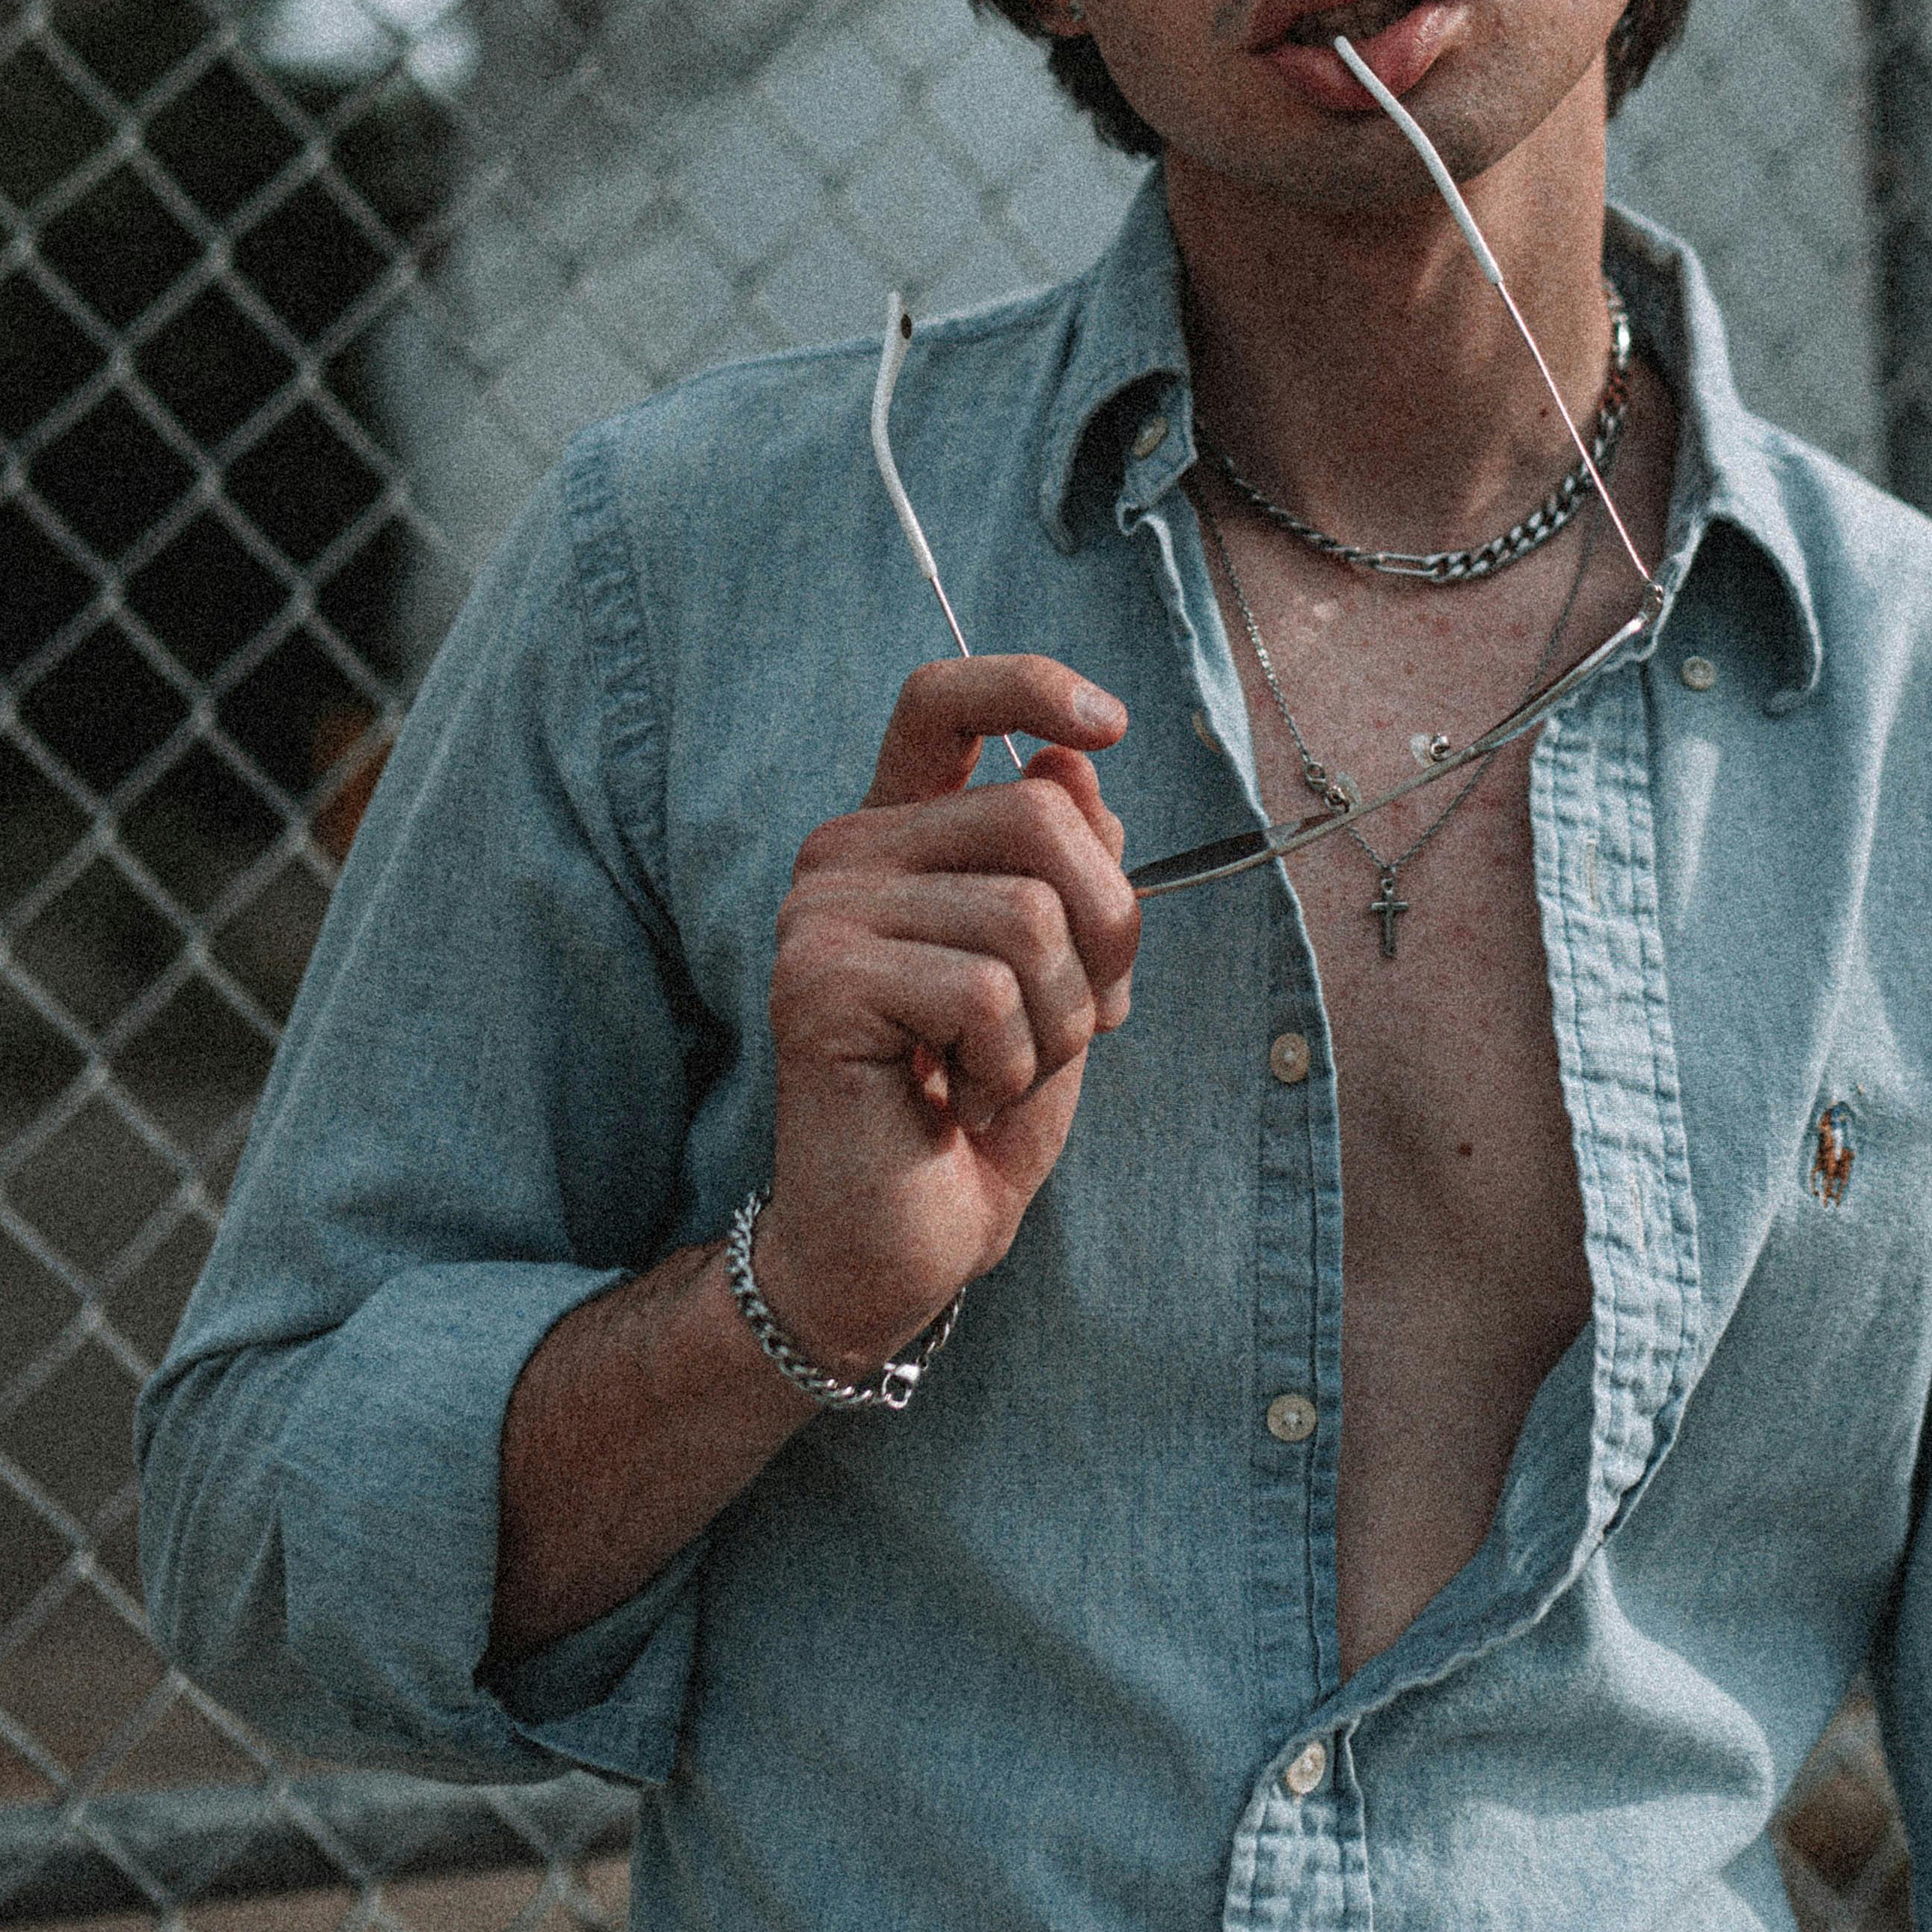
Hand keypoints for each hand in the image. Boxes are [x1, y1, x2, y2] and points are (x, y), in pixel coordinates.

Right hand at [758, 655, 1137, 1373]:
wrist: (896, 1245)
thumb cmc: (978, 1107)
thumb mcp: (1061, 975)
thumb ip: (1068, 866)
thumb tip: (1076, 762)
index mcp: (903, 835)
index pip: (942, 703)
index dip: (1029, 686)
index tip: (1113, 723)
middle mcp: (847, 853)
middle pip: (1040, 815)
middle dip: (1106, 933)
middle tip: (1071, 1023)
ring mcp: (822, 912)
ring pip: (1028, 911)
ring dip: (1060, 1019)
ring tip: (1004, 1071)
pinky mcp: (819, 981)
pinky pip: (986, 988)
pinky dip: (1013, 1062)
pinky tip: (963, 1098)